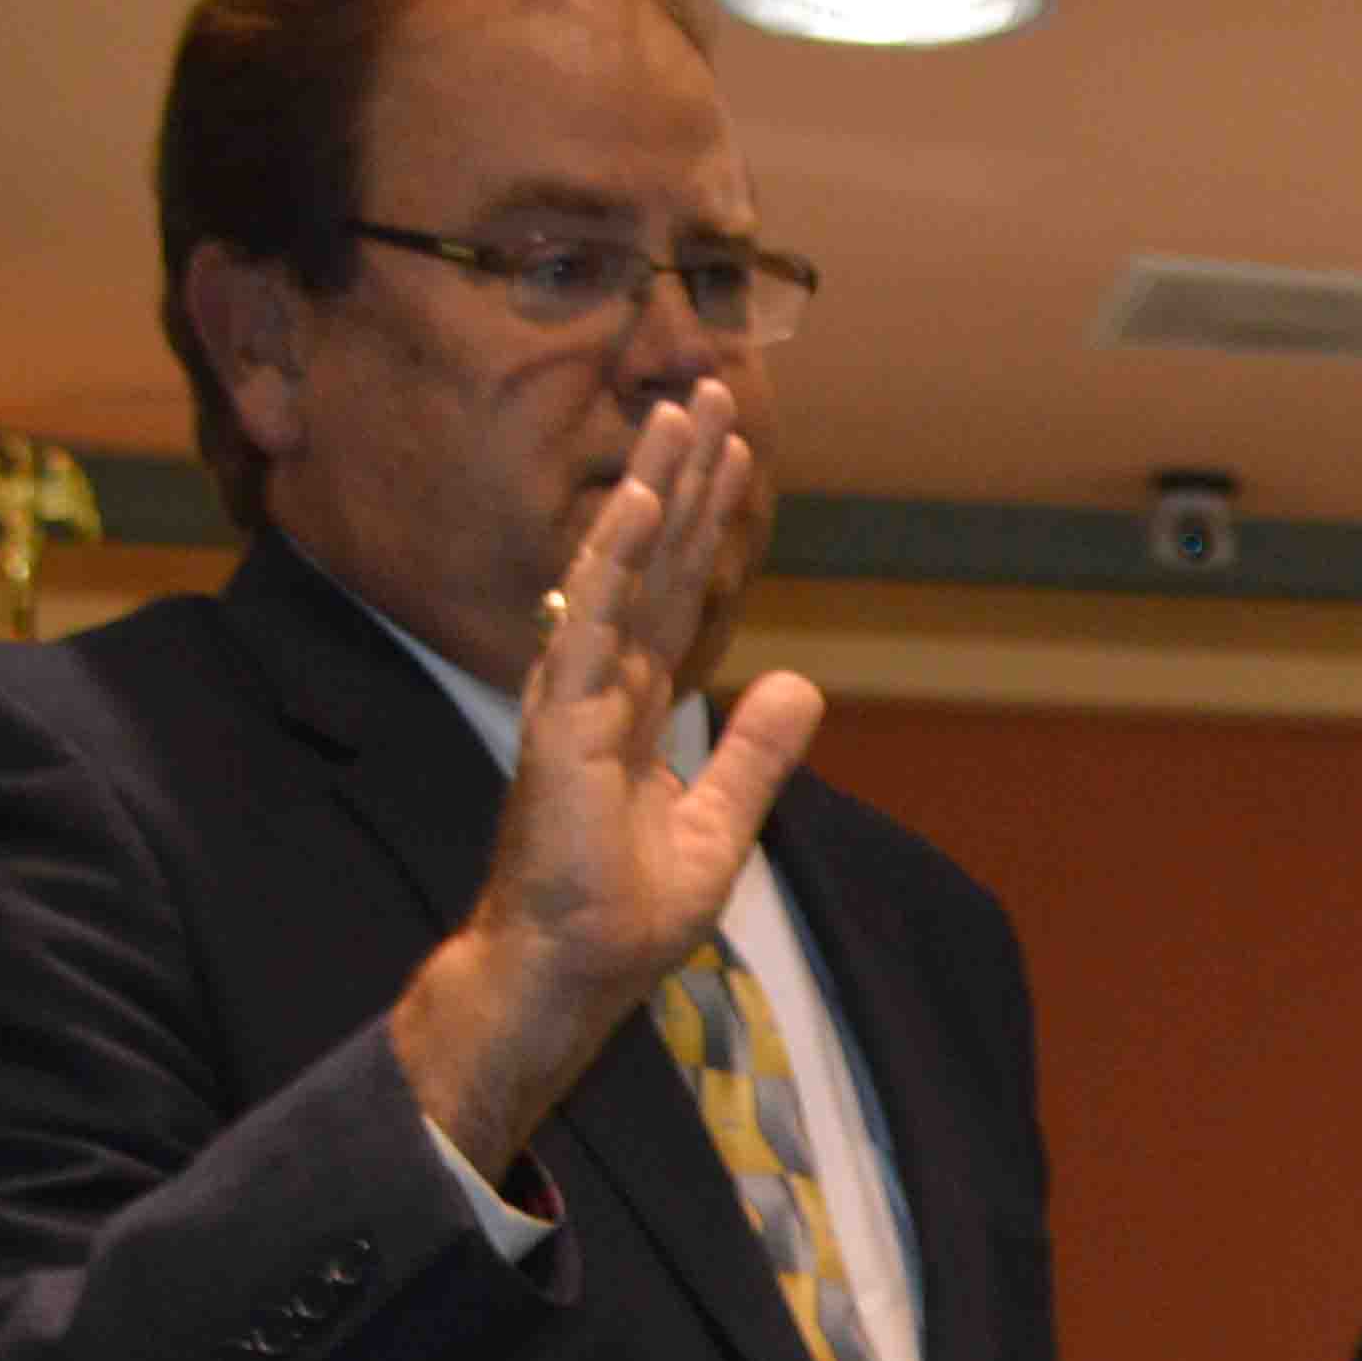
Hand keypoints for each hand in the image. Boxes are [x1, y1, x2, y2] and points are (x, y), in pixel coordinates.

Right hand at [392, 386, 823, 1177]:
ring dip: (653, 489)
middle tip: (712, 390)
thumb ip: (757, 753)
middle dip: (685, 476)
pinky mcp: (558, 720)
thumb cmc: (625, 912)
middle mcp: (602, 682)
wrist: (570, 970)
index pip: (682, 590)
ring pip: (619, 568)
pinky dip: (613, 557)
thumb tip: (803, 683)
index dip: (707, 519)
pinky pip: (588, 620)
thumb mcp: (719, 823)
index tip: (734, 451)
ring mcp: (575, 693)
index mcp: (636, 703)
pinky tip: (636, 497)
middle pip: (654, 558)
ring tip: (684, 412)